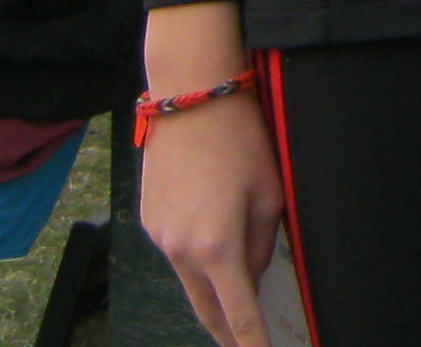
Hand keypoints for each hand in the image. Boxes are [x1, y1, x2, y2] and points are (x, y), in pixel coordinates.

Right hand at [140, 4, 282, 346]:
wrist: (190, 98)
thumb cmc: (241, 140)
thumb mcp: (270, 194)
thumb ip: (262, 245)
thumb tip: (251, 276)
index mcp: (217, 248)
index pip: (238, 315)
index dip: (251, 344)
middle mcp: (181, 251)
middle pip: (206, 310)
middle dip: (228, 331)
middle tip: (246, 342)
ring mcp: (159, 238)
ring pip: (190, 282)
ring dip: (213, 291)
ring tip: (237, 293)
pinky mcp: (150, 221)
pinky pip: (177, 253)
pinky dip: (196, 258)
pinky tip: (212, 233)